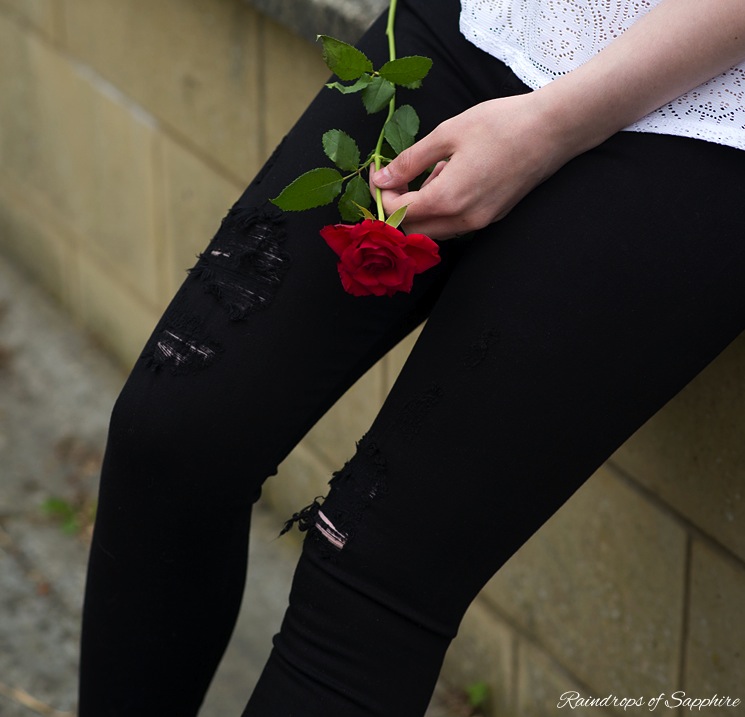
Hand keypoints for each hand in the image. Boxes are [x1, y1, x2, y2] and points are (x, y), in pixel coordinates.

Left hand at [371, 94, 572, 239]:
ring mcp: (481, 222)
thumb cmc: (500, 124)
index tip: (381, 175)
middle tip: (396, 178)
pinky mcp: (493, 217)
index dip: (384, 196)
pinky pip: (457, 222)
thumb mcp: (447, 134)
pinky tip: (452, 176)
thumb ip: (410, 160)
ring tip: (433, 170)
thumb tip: (382, 178)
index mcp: (448, 199)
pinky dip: (444, 207)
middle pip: (416, 229)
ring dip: (423, 208)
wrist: (553, 129)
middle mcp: (464, 219)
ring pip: (437, 228)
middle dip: (399, 208)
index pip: (401, 213)